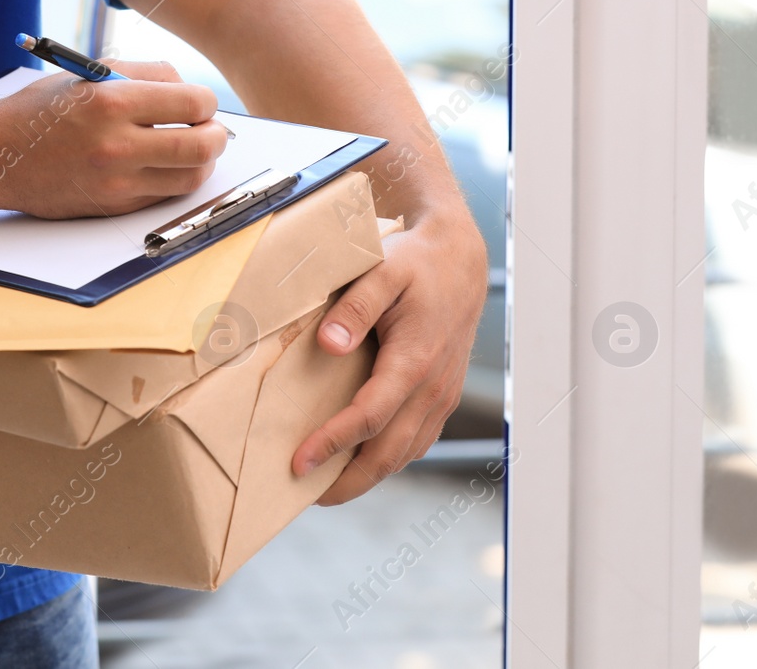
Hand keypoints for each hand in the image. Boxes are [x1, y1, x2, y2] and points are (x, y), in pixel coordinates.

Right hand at [0, 60, 230, 218]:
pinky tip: (164, 165)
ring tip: (192, 148)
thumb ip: (145, 75)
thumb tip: (190, 90)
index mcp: (111, 101)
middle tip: (211, 129)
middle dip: (217, 135)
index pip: (193, 104)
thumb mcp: (90, 75)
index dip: (206, 102)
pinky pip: (163, 196)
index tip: (201, 103)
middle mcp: (116, 144)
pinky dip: (174, 180)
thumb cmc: (41, 110)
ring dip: (202, 162)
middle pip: (202, 146)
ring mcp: (115, 181)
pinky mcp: (112, 207)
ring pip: (190, 178)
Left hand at [291, 210, 487, 503]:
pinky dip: (387, 460)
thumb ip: (355, 306)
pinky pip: (415, 441)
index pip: (370, 417)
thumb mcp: (383, 271)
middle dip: (347, 481)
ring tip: (324, 488)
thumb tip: (328, 344)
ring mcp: (442, 397)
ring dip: (366, 476)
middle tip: (302, 496)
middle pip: (389, 453)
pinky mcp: (441, 397)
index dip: (333, 444)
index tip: (297, 463)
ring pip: (404, 454)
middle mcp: (433, 388)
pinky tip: (358, 462)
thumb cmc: (416, 263)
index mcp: (415, 361)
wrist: (459, 259)